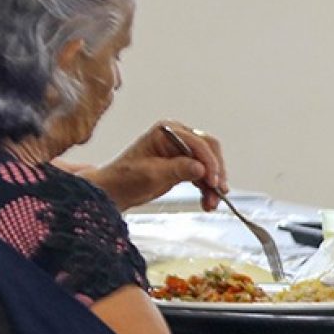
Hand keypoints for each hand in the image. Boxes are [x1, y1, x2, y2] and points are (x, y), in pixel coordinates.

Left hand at [83, 121, 227, 211]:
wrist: (114, 191)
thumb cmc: (125, 179)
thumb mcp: (151, 175)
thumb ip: (177, 169)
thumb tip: (201, 168)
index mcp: (166, 132)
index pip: (197, 142)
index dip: (209, 162)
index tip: (214, 181)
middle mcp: (177, 137)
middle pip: (208, 150)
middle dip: (215, 172)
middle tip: (219, 192)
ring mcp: (181, 150)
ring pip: (208, 164)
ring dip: (213, 183)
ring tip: (212, 202)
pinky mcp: (183, 164)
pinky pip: (203, 174)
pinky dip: (207, 188)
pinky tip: (208, 201)